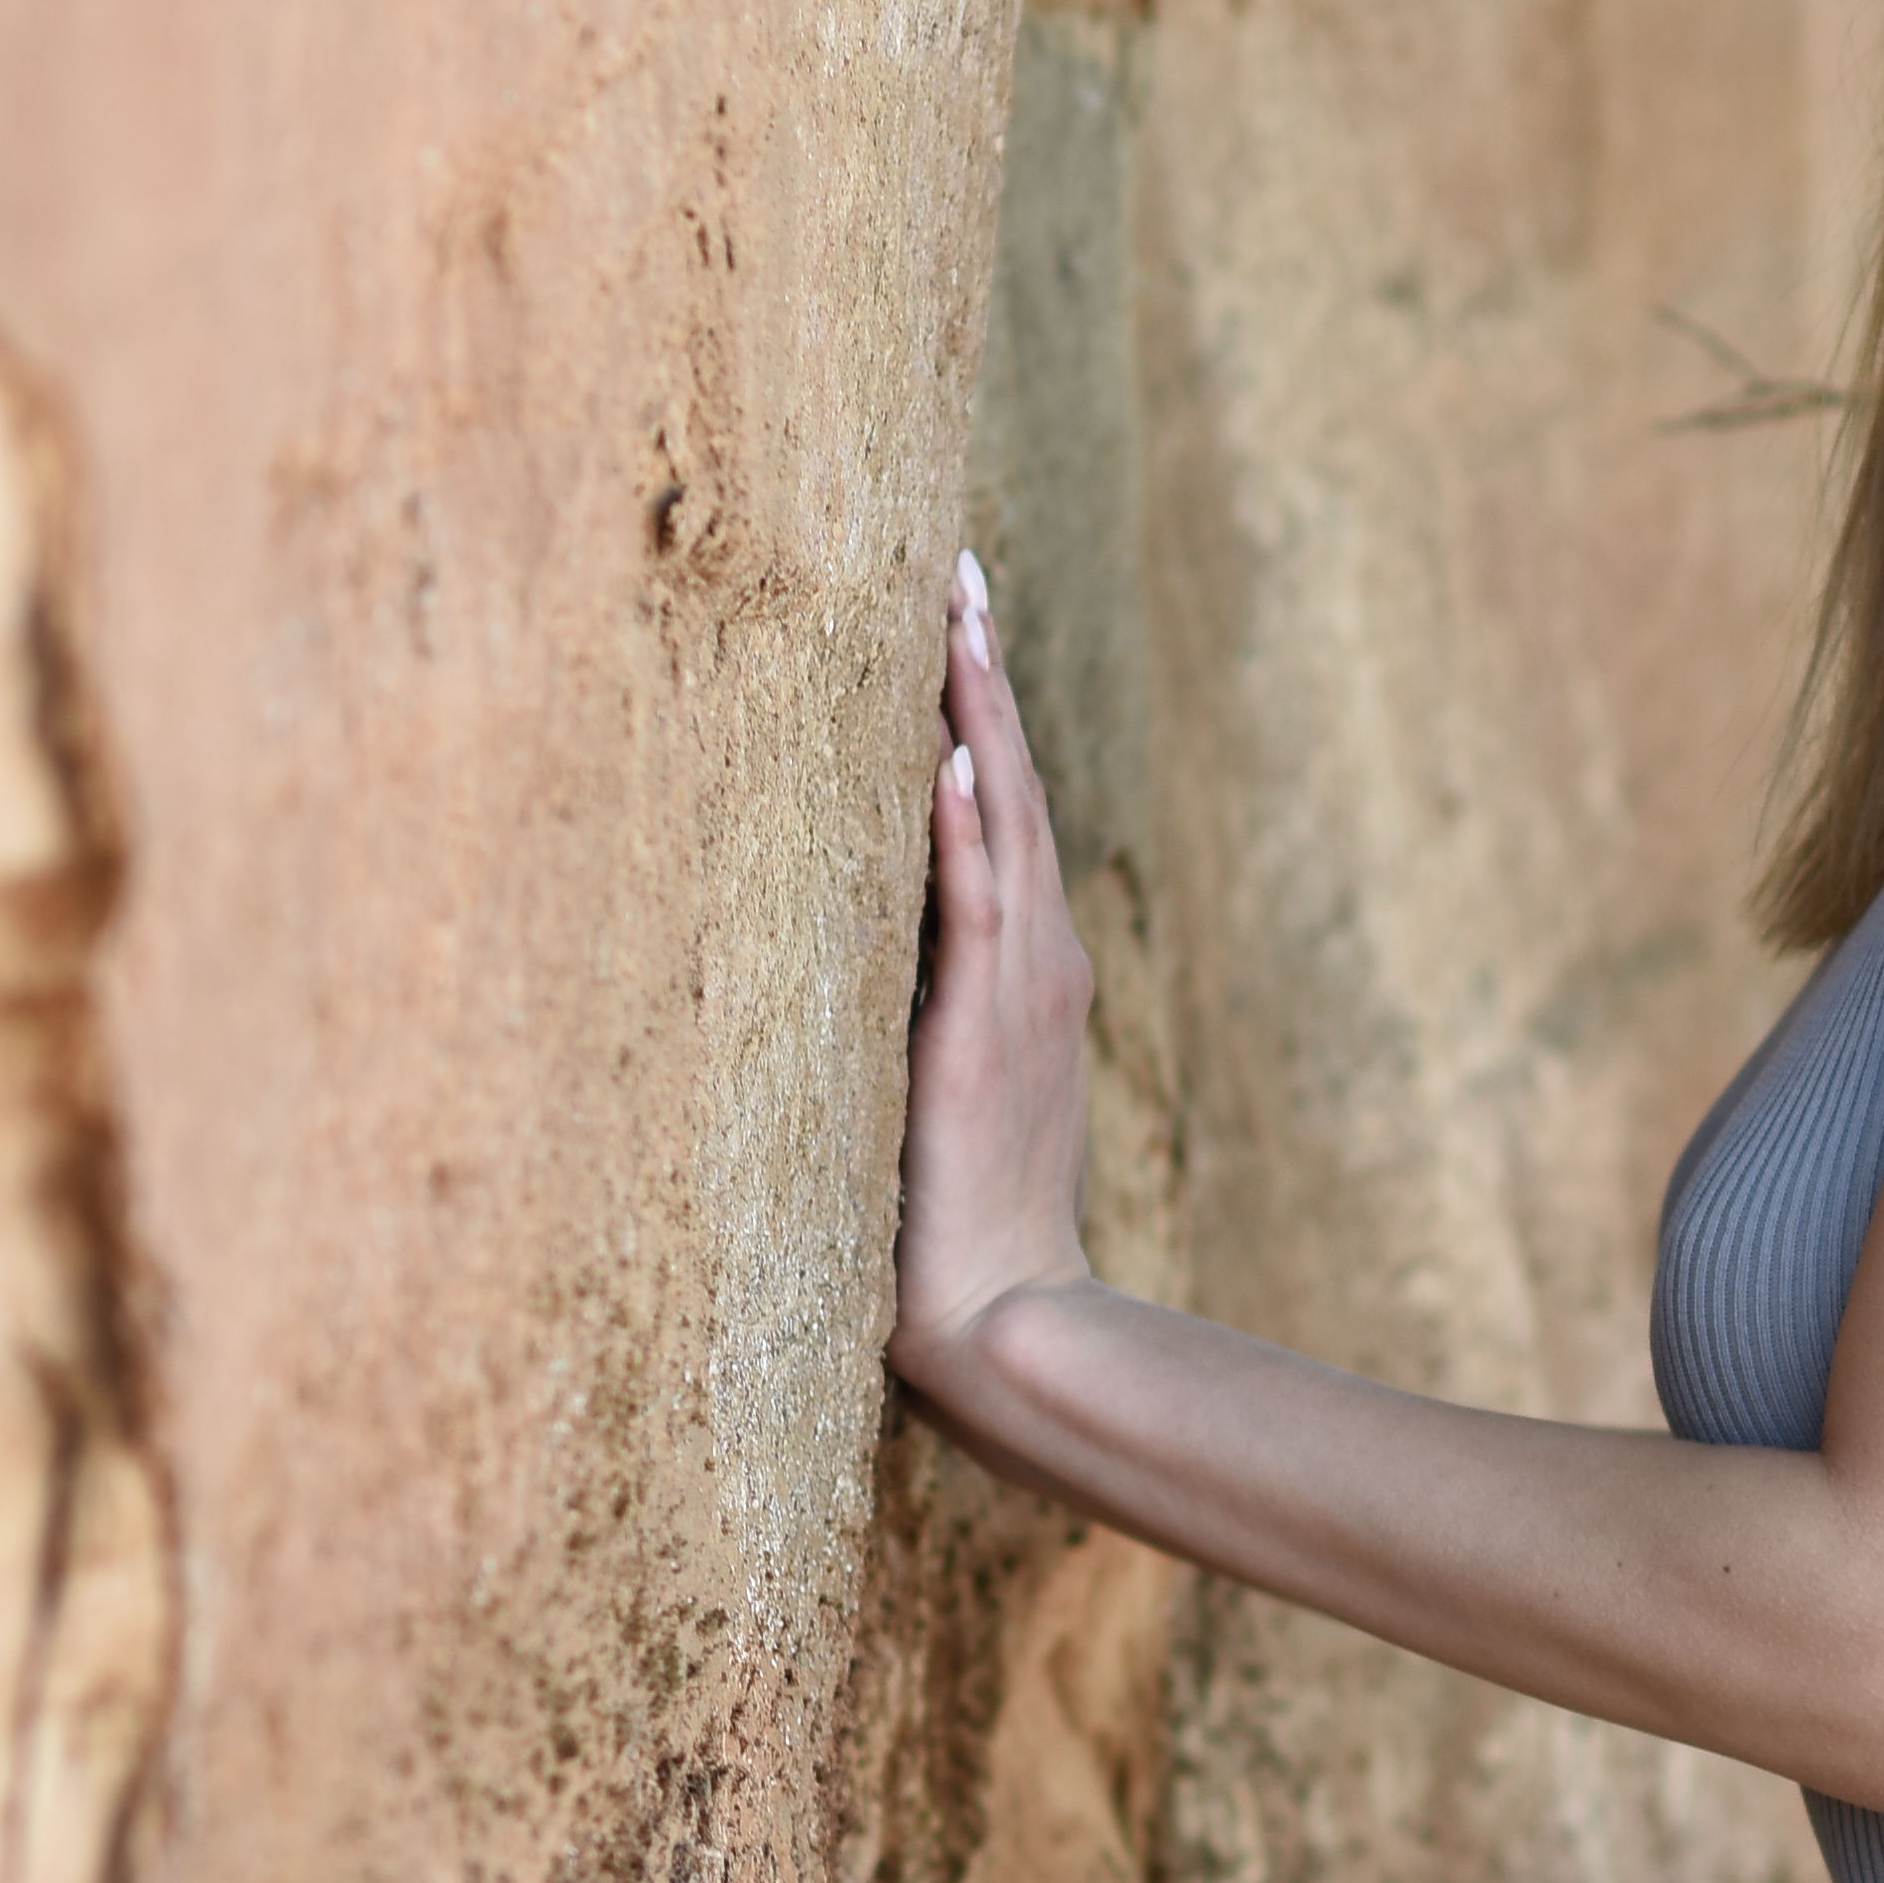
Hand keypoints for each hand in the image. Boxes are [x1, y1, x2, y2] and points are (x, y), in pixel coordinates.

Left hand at [894, 551, 1098, 1421]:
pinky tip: (957, 758)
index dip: (985, 715)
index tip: (955, 620)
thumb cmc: (952, 1226)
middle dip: (982, 675)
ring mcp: (1022, 991)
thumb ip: (910, 1015)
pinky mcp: (986, 1031)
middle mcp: (1039, 961)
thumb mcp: (931, 1092)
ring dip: (982, 717)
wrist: (1002, 1313)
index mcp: (1028, 971)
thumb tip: (844, 959)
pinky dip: (974, 830)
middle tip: (955, 569)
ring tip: (958, 619)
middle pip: (1015, 786)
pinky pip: (979, 909)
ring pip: (1007, 821)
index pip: (1006, 814)